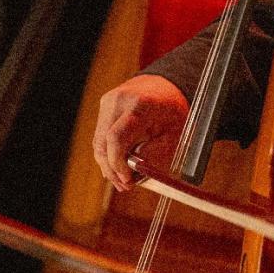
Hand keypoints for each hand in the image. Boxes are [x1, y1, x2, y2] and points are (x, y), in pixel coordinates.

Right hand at [93, 74, 189, 190]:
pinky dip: (108, 153)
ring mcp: (108, 102)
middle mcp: (119, 101)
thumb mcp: (174, 136)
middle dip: (112, 169)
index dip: (117, 164)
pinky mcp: (104, 106)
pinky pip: (100, 136)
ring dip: (108, 164)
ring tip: (124, 180)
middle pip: (103, 143)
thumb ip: (155, 154)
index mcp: (140, 105)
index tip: (128, 181)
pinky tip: (119, 165)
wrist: (166, 86)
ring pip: (99, 142)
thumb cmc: (173, 112)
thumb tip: (134, 173)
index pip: (116, 138)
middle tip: (126, 186)